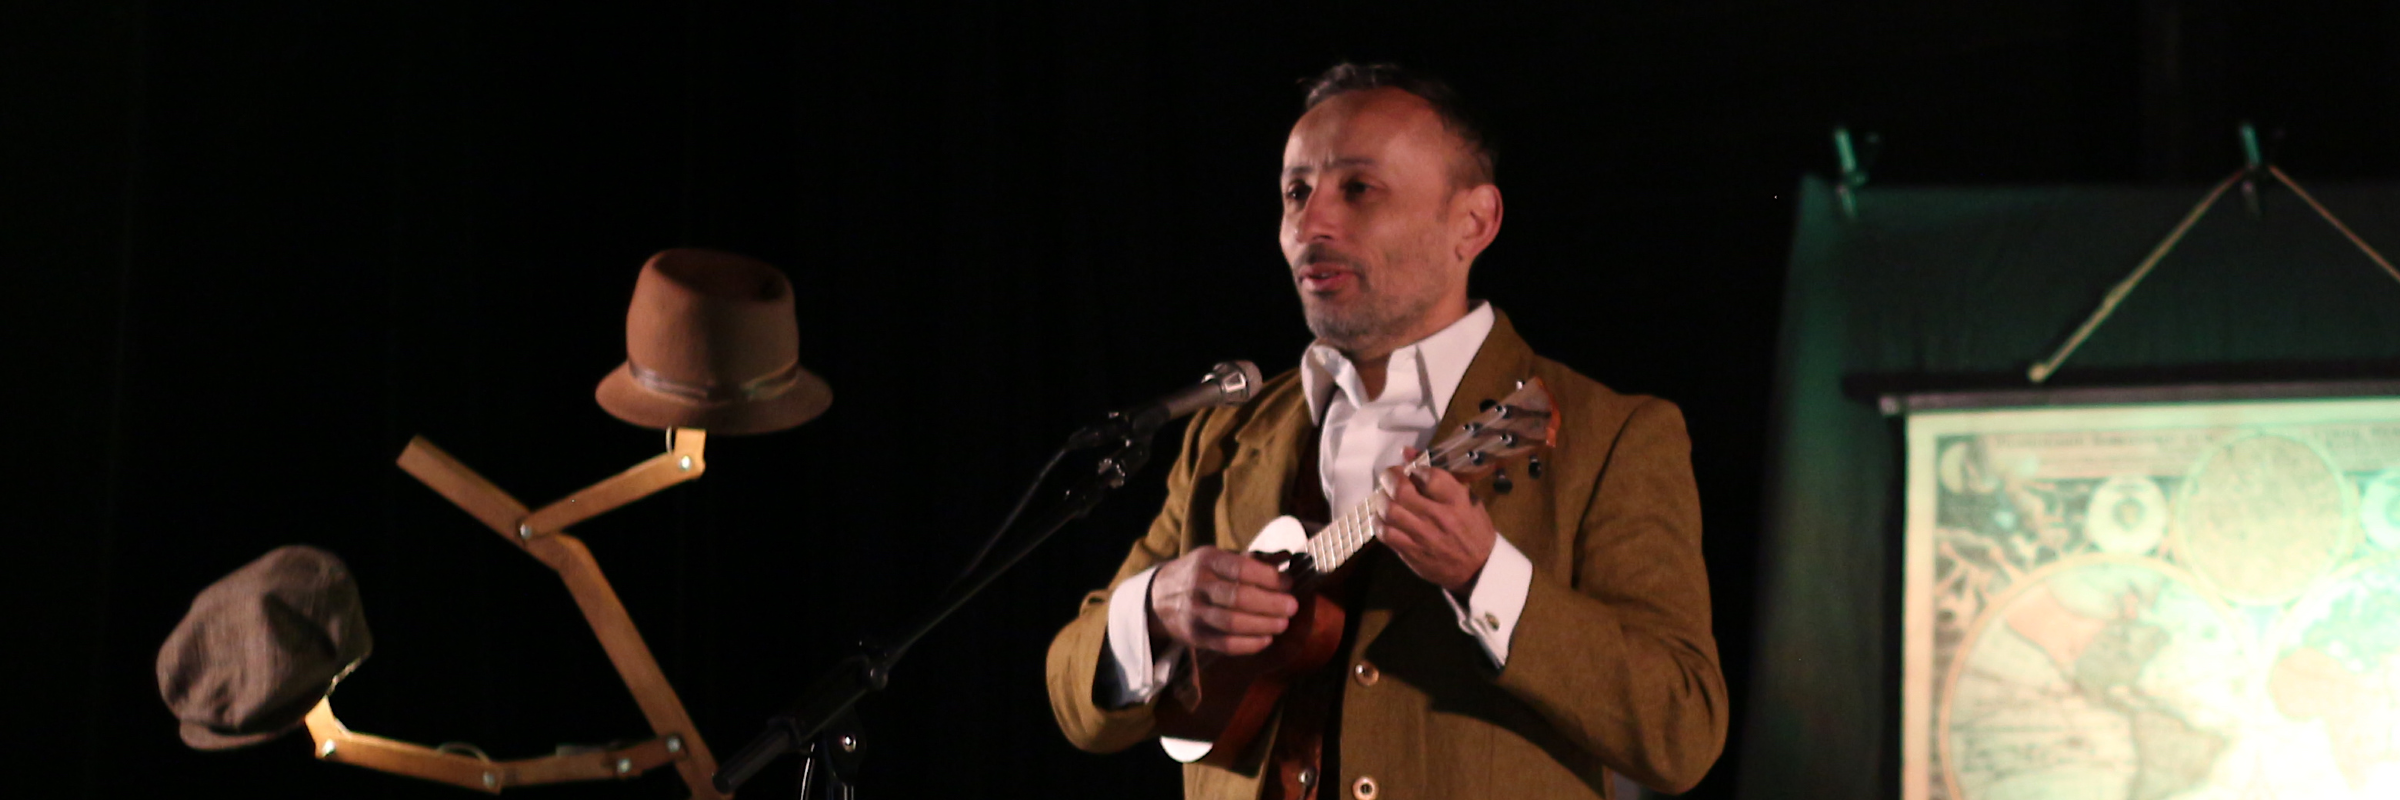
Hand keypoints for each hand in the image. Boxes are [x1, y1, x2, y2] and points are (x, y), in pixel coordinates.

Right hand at [1148, 546, 1297, 655]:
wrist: (1157, 597)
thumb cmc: (1199, 574)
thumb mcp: (1218, 557)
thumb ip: (1252, 559)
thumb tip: (1286, 557)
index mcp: (1207, 560)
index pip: (1241, 569)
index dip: (1269, 578)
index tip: (1288, 584)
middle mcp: (1198, 585)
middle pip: (1238, 597)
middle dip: (1270, 603)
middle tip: (1292, 607)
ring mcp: (1194, 612)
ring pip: (1232, 623)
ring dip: (1263, 625)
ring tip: (1283, 624)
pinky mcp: (1194, 636)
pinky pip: (1224, 644)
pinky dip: (1249, 644)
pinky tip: (1266, 639)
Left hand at [1379, 447, 1496, 593]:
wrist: (1479, 567)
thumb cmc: (1473, 528)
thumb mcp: (1467, 498)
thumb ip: (1439, 475)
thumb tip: (1407, 452)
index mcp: (1457, 501)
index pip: (1429, 475)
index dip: (1415, 468)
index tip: (1414, 471)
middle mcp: (1439, 517)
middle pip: (1401, 491)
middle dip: (1389, 478)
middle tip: (1390, 477)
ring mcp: (1423, 536)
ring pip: (1389, 511)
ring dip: (1381, 499)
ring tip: (1386, 497)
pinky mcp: (1411, 553)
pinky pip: (1385, 534)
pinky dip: (1379, 521)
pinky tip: (1384, 518)